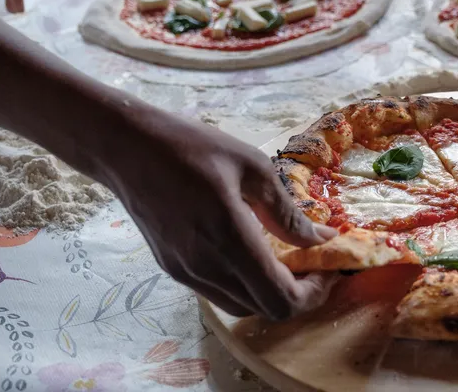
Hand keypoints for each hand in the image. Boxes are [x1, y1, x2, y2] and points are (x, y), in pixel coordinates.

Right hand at [103, 106, 338, 318]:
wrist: (127, 148)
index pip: (281, 299)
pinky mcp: (173, 269)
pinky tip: (255, 254)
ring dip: (271, 292)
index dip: (314, 293)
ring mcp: (185, 273)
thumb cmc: (193, 147)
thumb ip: (287, 212)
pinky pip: (219, 293)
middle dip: (299, 294)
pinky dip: (246, 285)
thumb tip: (322, 238)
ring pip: (242, 306)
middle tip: (316, 264)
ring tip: (288, 260)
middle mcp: (205, 267)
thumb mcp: (253, 168)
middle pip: (265, 311)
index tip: (330, 268)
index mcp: (229, 240)